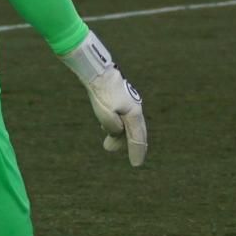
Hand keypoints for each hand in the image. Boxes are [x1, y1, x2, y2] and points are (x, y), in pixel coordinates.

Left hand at [61, 31, 146, 165]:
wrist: (98, 71)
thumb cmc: (102, 93)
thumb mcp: (105, 116)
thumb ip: (113, 129)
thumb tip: (116, 133)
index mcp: (134, 114)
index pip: (137, 138)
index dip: (137, 152)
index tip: (136, 164)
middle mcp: (135, 108)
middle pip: (134, 132)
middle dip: (129, 144)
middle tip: (128, 157)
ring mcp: (129, 102)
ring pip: (127, 124)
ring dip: (120, 135)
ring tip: (109, 144)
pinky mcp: (121, 97)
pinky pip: (121, 116)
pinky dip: (116, 124)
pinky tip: (106, 126)